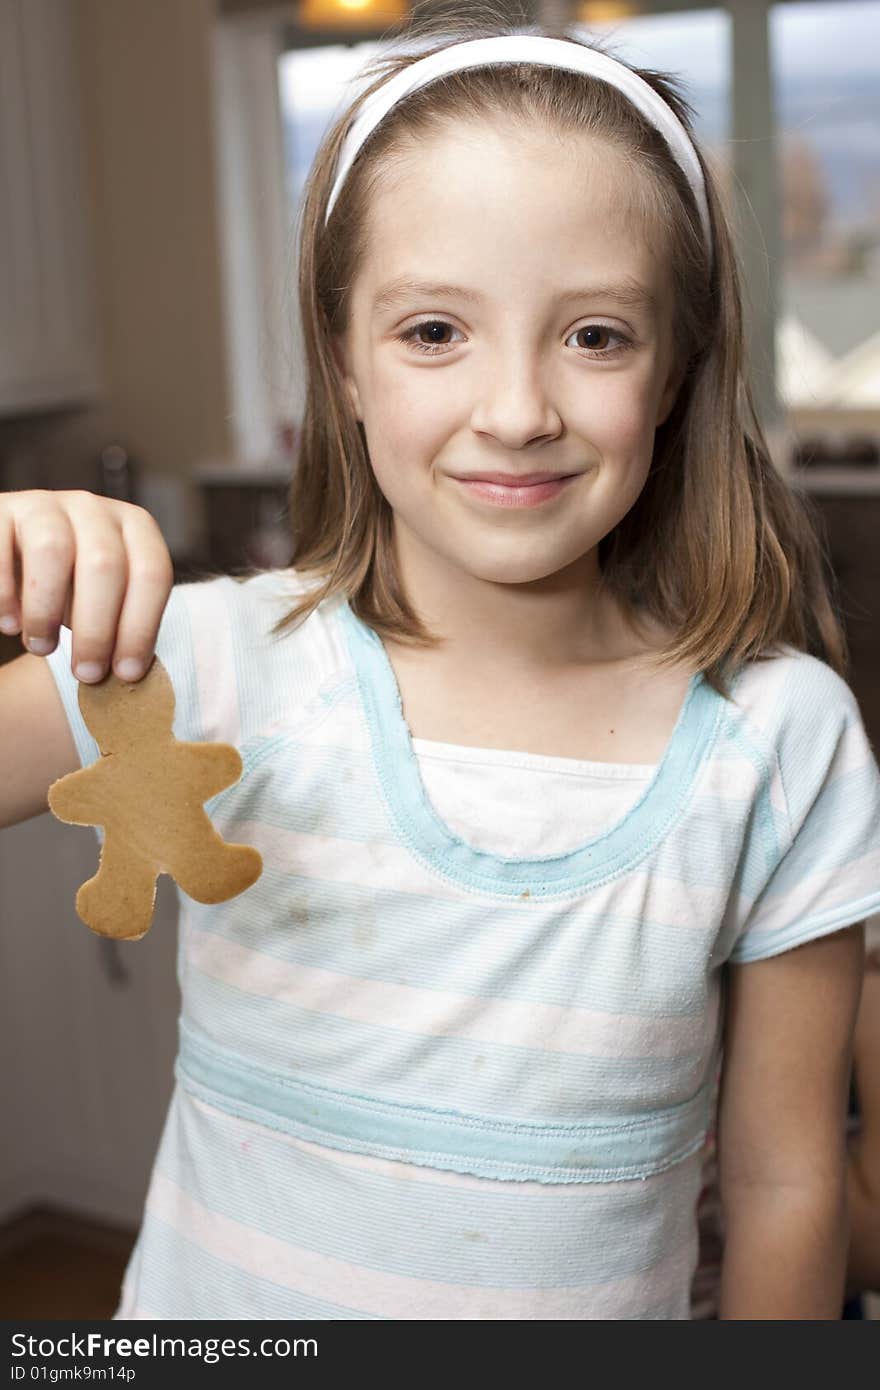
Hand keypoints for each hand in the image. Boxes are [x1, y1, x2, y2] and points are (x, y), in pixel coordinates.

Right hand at [0, 489, 173, 682]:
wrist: (17, 555)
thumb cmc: (73, 589)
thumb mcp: (106, 600)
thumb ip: (122, 626)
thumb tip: (130, 677)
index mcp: (134, 527)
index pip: (151, 573)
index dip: (141, 627)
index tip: (126, 673)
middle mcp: (94, 509)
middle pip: (104, 565)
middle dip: (97, 629)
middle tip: (86, 673)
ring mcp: (47, 504)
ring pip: (52, 550)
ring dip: (47, 610)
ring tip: (42, 648)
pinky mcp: (4, 510)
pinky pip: (2, 549)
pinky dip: (5, 594)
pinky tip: (9, 624)